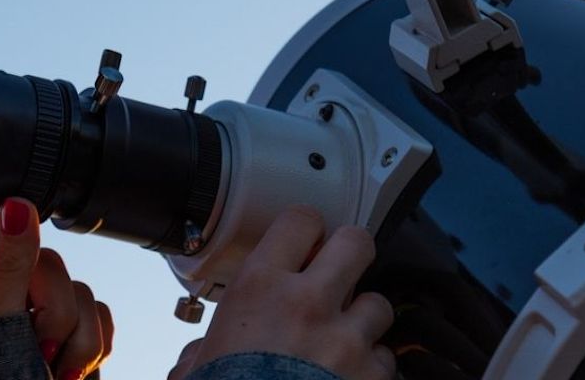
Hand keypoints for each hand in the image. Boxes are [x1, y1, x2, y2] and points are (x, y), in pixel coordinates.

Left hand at [0, 198, 114, 379]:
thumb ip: (8, 270)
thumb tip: (16, 208)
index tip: (18, 188)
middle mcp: (3, 299)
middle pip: (44, 259)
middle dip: (54, 306)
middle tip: (41, 344)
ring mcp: (41, 318)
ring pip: (78, 288)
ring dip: (76, 335)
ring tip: (53, 367)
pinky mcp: (74, 334)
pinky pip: (100, 311)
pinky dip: (92, 344)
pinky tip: (70, 370)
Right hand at [174, 206, 395, 379]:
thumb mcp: (198, 367)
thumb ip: (206, 348)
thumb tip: (199, 357)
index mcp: (260, 288)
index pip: (300, 220)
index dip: (305, 229)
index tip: (304, 240)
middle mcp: (308, 302)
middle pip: (356, 242)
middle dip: (350, 254)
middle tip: (339, 270)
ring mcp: (347, 339)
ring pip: (379, 302)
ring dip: (363, 318)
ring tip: (340, 338)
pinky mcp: (373, 375)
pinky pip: (386, 358)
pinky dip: (372, 366)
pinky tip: (349, 376)